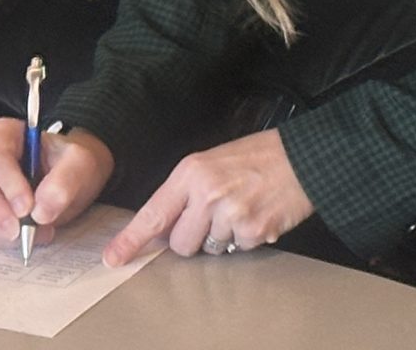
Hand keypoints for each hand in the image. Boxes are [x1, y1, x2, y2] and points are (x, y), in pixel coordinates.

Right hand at [0, 118, 114, 249]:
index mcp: (4, 133)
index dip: (7, 182)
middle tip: (18, 232)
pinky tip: (32, 236)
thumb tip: (41, 211)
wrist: (71, 178)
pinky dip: (7, 240)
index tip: (26, 208)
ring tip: (40, 232)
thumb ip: (65, 180)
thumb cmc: (71, 162)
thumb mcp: (80, 163)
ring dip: (2, 229)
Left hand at [106, 129, 313, 266]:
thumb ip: (186, 191)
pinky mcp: (253, 231)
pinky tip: (257, 214)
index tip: (113, 257)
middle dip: (193, 239)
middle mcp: (207, 194)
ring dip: (222, 238)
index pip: (153, 213)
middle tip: (212, 217)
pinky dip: (246, 239)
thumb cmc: (257, 157)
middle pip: (180, 243)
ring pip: (210, 250)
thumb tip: (166, 224)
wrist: (301, 158)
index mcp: (191, 172)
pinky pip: (238, 250)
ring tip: (241, 209)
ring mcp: (230, 214)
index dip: (131, 239)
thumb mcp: (212, 161)